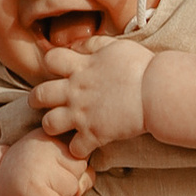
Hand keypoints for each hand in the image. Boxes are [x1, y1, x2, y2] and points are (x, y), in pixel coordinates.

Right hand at [0, 131, 93, 195]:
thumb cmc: (30, 175)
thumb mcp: (56, 162)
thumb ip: (78, 167)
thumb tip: (79, 188)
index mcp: (51, 133)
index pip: (82, 154)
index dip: (70, 167)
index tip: (50, 167)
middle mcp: (44, 146)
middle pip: (80, 170)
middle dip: (66, 181)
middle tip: (43, 180)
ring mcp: (37, 168)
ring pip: (72, 189)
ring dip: (59, 195)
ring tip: (39, 189)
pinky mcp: (32, 191)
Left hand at [30, 34, 152, 159]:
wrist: (156, 91)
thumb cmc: (140, 66)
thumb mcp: (115, 46)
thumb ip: (92, 45)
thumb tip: (76, 45)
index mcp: (80, 67)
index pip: (49, 60)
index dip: (52, 64)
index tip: (60, 70)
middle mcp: (74, 91)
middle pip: (39, 95)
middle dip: (38, 99)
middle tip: (45, 102)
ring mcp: (81, 114)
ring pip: (48, 124)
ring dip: (53, 125)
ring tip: (63, 126)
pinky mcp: (94, 135)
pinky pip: (74, 149)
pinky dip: (78, 149)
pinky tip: (85, 145)